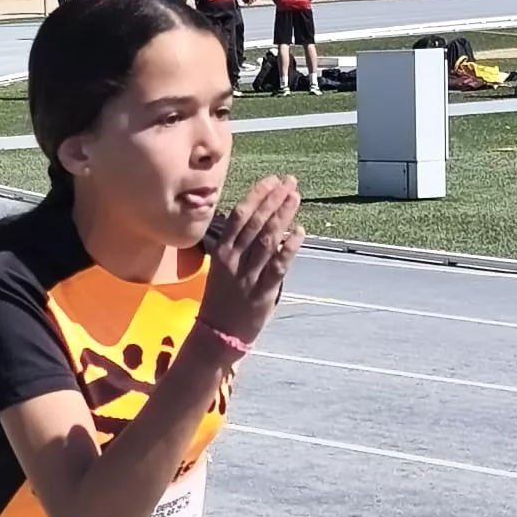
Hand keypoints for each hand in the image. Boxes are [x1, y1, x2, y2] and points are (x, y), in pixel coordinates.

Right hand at [198, 176, 303, 347]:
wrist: (216, 336)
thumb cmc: (221, 301)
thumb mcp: (223, 270)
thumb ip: (239, 249)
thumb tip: (261, 225)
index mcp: (222, 252)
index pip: (239, 216)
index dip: (256, 196)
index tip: (271, 181)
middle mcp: (234, 260)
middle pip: (255, 223)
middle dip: (273, 199)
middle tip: (289, 182)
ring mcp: (248, 276)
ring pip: (267, 239)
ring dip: (283, 216)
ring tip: (295, 197)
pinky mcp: (263, 292)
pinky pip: (278, 266)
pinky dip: (289, 247)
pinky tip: (300, 231)